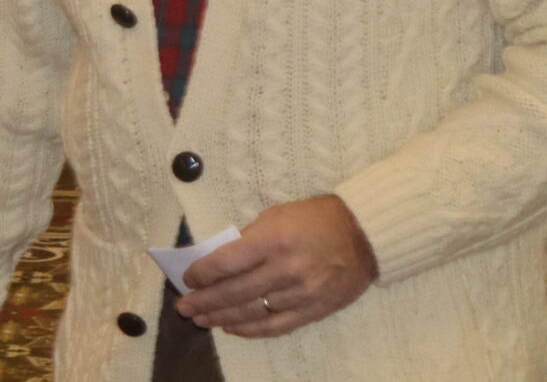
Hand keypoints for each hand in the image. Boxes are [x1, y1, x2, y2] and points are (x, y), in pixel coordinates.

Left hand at [178, 194, 377, 337]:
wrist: (363, 236)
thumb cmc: (313, 220)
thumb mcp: (275, 217)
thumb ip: (247, 240)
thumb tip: (216, 262)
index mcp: (274, 240)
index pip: (228, 262)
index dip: (203, 274)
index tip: (188, 279)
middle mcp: (286, 269)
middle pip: (235, 291)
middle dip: (204, 301)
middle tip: (183, 307)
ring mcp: (301, 294)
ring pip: (253, 312)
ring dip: (222, 317)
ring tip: (201, 319)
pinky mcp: (314, 311)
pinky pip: (276, 326)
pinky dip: (251, 329)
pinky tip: (231, 328)